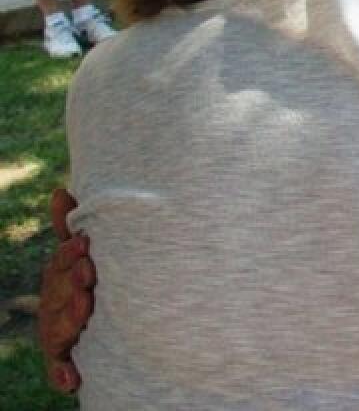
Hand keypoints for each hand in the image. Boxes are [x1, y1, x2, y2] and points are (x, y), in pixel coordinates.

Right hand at [38, 188, 93, 393]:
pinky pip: (59, 369)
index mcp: (60, 279)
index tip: (87, 243)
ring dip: (70, 319)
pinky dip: (63, 374)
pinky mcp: (62, 360)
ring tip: (86, 310)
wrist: (92, 329)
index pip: (61, 265)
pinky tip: (72, 380)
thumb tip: (60, 190)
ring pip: (59, 326)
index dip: (71, 255)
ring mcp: (57, 332)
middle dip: (72, 283)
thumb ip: (68, 227)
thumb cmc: (83, 284)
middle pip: (58, 294)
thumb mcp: (78, 258)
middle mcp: (54, 305)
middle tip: (89, 273)